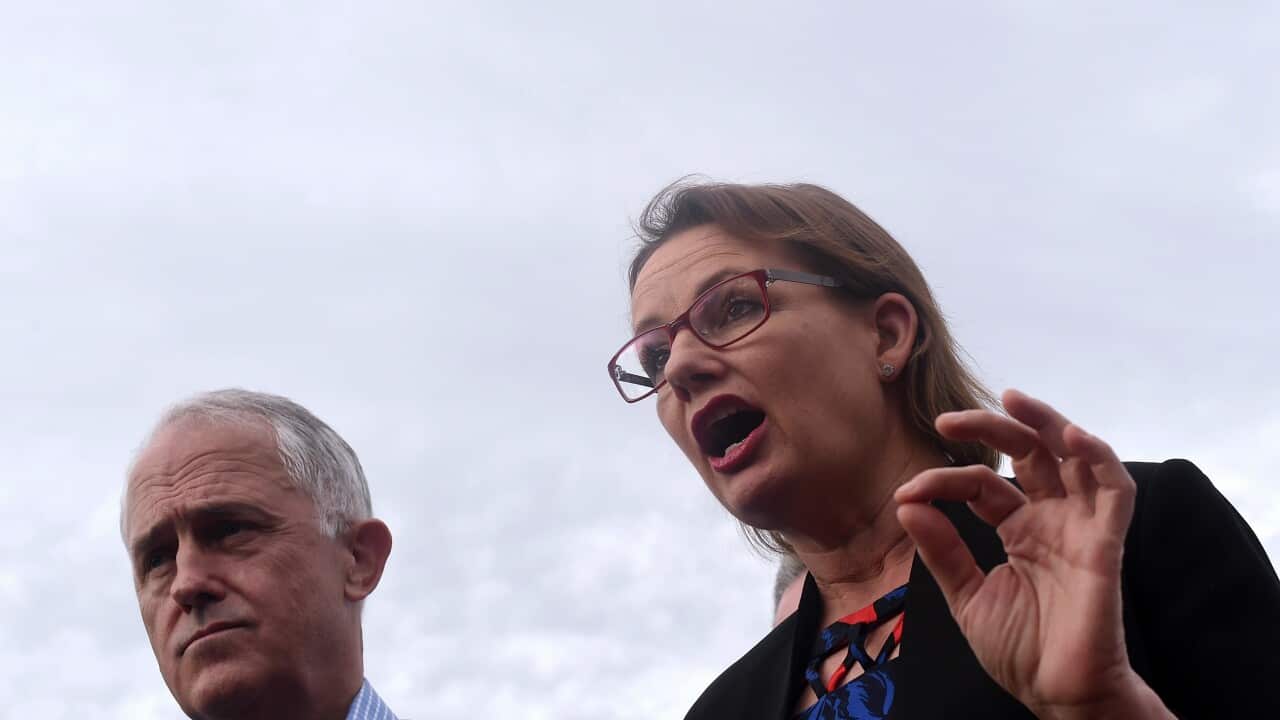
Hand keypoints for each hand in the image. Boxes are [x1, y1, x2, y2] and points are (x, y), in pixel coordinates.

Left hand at [894, 390, 1171, 719]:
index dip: (944, 482)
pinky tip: (1072, 437)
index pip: (981, 485)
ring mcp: (1080, 528)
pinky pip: (1114, 491)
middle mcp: (1051, 520)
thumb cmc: (1020, 650)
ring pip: (1073, 457)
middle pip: (1029, 454)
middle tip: (949, 419)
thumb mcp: (966, 596)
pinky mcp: (1105, 543)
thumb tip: (908, 505)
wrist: (1057, 693)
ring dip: (1048, 423)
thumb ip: (942, 551)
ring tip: (1014, 400)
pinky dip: (1099, 458)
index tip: (907, 493)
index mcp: (1018, 529)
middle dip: (993, 427)